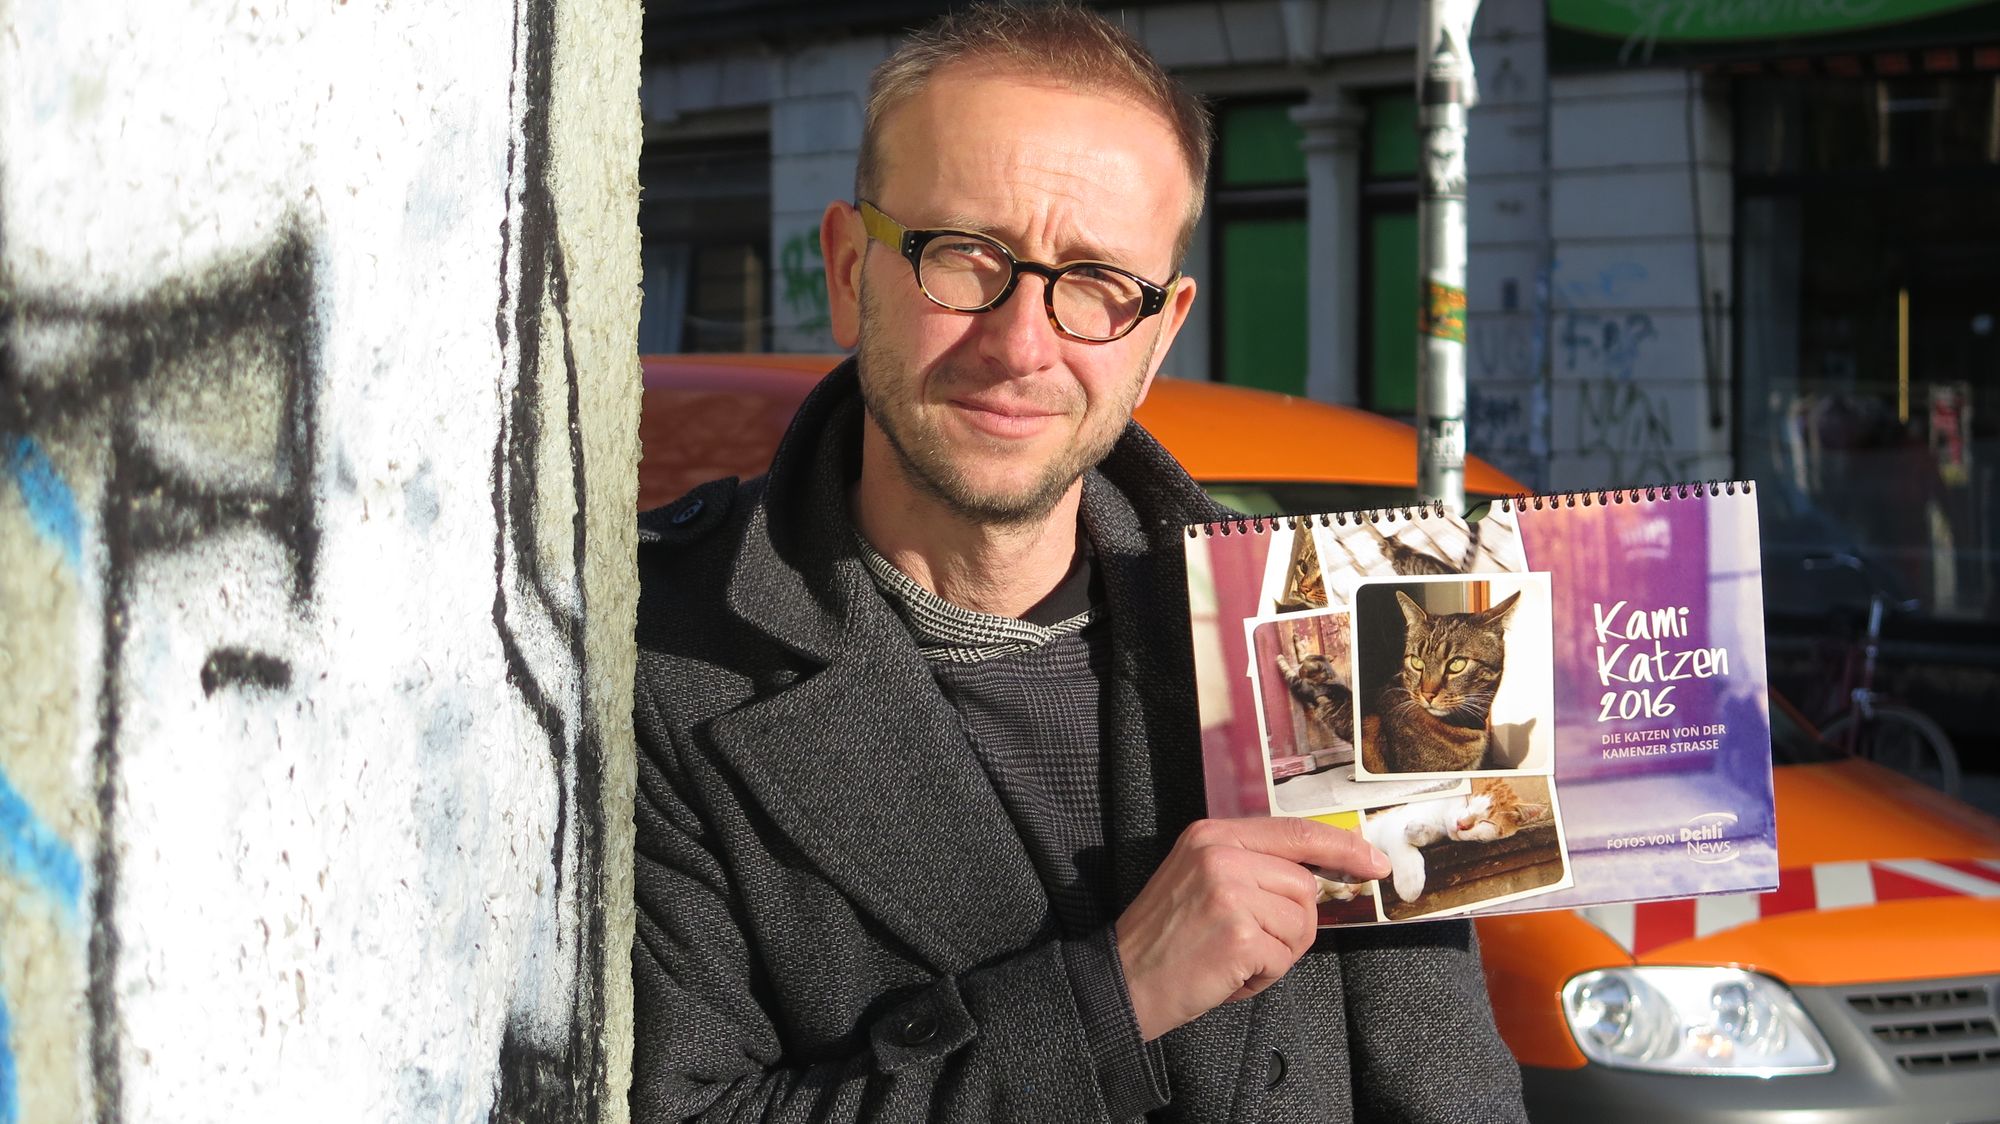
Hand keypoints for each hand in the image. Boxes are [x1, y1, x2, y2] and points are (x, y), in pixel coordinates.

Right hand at [1115, 817, 1389, 1040]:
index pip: (1295, 831)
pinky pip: (1284, 957)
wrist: (1124, 980)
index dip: (1341, 847)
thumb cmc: (1166, 940)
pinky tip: (1229, 974)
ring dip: (1277, 953)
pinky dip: (1263, 976)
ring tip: (1233, 959)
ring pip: (1301, 923)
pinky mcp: (1239, 933)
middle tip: (1249, 945)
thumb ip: (1252, 867)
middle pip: (1304, 886)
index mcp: (1212, 835)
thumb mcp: (1201, 880)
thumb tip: (1317, 877)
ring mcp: (1229, 892)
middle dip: (1290, 925)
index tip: (1372, 862)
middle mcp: (1220, 854)